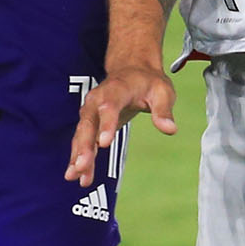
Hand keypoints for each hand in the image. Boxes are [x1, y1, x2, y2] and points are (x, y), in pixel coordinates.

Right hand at [66, 64, 176, 185]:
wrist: (131, 69)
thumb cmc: (148, 82)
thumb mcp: (162, 91)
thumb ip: (163, 110)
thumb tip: (170, 129)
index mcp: (117, 88)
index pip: (110, 106)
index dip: (106, 124)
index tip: (104, 143)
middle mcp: (98, 99)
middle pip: (89, 123)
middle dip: (85, 146)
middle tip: (82, 166)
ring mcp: (91, 111)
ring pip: (82, 134)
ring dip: (78, 155)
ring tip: (75, 176)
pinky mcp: (90, 122)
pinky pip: (82, 140)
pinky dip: (78, 157)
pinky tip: (74, 175)